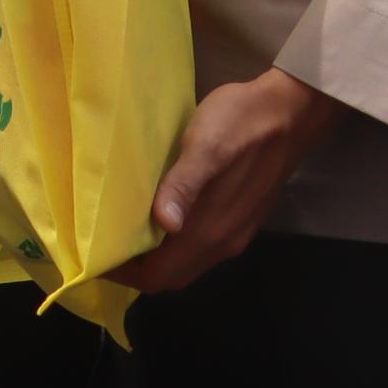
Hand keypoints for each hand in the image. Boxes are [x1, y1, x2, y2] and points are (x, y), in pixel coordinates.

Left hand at [114, 68, 341, 294]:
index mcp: (210, 231)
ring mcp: (236, 231)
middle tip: (103, 240)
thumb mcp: (205, 146)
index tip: (95, 253)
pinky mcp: (242, 217)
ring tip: (122, 227)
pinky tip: (156, 214)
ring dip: (156, 256)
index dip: (125, 274)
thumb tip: (164, 223)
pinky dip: (174, 244)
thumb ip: (184, 186)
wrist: (292, 110)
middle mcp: (224, 241)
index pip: (160, 277)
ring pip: (187, 262)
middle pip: (172, 276)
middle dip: (135, 268)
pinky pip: (201, 246)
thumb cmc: (241, 123)